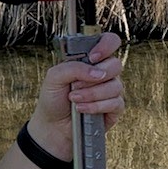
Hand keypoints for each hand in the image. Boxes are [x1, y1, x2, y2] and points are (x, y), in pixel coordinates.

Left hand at [27, 32, 125, 159]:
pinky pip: (116, 103)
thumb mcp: (54, 77)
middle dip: (94, 77)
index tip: (92, 57)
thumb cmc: (53, 99)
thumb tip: (98, 72)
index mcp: (90, 60)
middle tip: (75, 85)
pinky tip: (82, 109)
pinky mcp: (114, 109)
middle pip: (115, 65)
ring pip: (115, 86)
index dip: (106, 45)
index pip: (110, 42)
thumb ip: (73, 67)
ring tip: (74, 99)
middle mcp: (103, 73)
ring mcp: (111, 90)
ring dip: (92, 93)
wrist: (52, 126)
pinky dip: (96, 106)